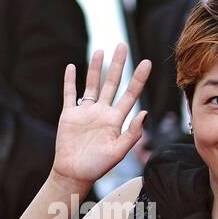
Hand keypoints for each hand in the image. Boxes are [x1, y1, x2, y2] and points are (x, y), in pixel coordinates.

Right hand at [52, 44, 151, 189]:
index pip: (131, 94)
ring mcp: (86, 112)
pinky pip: (70, 94)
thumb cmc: (98, 166)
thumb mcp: (119, 151)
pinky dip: (70, 80)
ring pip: (92, 84)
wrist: (74, 173)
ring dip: (95, 68)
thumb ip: (132, 133)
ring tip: (101, 51)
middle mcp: (103, 112)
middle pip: (112, 83)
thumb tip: (144, 113)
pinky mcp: (69, 114)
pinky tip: (72, 67)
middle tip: (123, 45)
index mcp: (117, 120)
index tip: (147, 62)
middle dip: (118, 65)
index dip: (138, 78)